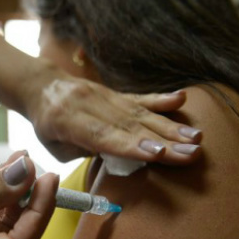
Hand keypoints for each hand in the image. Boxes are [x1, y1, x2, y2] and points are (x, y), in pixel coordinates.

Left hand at [22, 62, 201, 163]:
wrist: (42, 85)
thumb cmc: (46, 125)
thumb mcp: (52, 145)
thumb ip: (80, 150)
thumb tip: (111, 152)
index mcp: (68, 121)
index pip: (105, 136)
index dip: (133, 145)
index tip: (159, 153)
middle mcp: (90, 105)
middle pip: (131, 126)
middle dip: (164, 141)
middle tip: (192, 153)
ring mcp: (106, 96)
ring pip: (141, 113)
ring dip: (170, 127)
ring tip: (196, 138)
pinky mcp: (116, 93)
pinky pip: (140, 97)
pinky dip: (161, 100)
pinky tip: (181, 100)